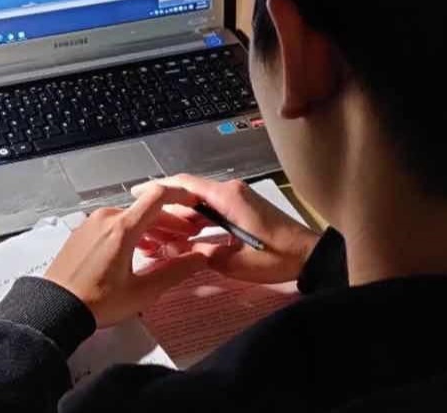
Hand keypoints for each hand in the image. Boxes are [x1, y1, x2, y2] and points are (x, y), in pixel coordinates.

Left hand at [44, 184, 207, 327]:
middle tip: (185, 238)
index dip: (181, 196)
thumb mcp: (143, 292)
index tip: (194, 204)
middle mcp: (107, 218)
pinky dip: (131, 231)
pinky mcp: (82, 232)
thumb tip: (200, 258)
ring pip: (129, 216)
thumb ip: (175, 272)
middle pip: (146, 209)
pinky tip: (137, 251)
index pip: (158, 196)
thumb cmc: (97, 301)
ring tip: (163, 248)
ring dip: (150, 228)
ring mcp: (92, 223)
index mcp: (123, 227)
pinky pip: (112, 223)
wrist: (55, 308)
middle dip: (169, 221)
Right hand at [131, 175, 320, 284]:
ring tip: (159, 226)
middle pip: (189, 191)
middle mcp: (231, 190)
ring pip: (201, 200)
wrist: (310, 256)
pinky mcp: (245, 206)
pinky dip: (197, 216)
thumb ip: (202, 254)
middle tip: (143, 217)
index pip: (184, 184)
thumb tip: (175, 250)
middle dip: (166, 203)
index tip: (136, 192)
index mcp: (226, 197)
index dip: (158, 187)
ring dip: (181, 212)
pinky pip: (213, 206)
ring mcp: (239, 197)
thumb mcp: (234, 262)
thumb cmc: (275, 257)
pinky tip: (185, 231)